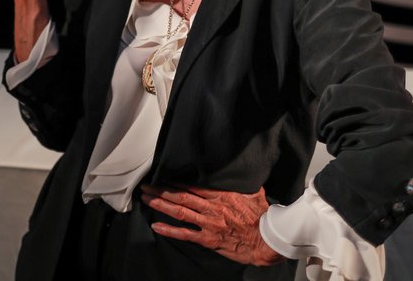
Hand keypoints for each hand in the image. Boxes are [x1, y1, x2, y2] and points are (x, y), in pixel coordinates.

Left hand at [140, 184, 285, 266]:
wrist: (265, 240)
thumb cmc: (261, 217)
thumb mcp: (255, 193)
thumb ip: (244, 183)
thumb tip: (244, 172)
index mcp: (221, 195)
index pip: (193, 186)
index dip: (175, 182)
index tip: (163, 177)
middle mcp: (212, 207)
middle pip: (181, 196)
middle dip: (161, 190)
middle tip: (146, 186)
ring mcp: (208, 223)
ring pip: (179, 211)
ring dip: (160, 204)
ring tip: (146, 199)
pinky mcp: (208, 239)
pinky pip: (184, 234)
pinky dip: (169, 230)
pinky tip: (157, 225)